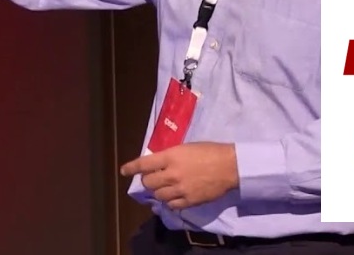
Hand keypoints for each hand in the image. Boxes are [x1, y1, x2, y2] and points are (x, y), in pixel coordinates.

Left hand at [119, 142, 239, 209]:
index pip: (144, 164)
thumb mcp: (185, 147)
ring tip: (164, 188)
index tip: (123, 171)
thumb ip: (170, 156)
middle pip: (148, 183)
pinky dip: (169, 201)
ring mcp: (180, 189)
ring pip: (158, 195)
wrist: (230, 166)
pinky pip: (171, 205)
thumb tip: (157, 163)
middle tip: (152, 179)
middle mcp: (172, 174)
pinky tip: (173, 197)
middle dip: (147, 181)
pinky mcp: (189, 201)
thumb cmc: (209, 151)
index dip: (131, 168)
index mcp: (170, 157)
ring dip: (158, 191)